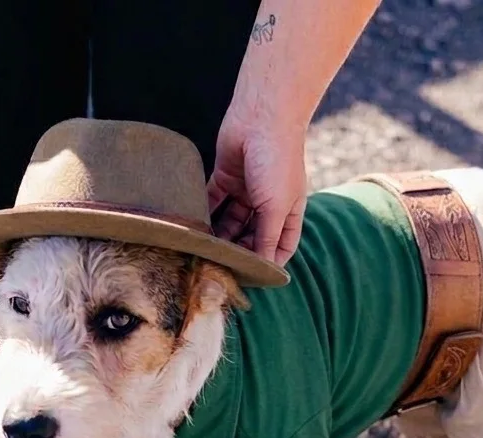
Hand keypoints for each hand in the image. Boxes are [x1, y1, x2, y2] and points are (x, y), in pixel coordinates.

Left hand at [206, 113, 307, 267]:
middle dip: (240, 250)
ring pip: (231, 221)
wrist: (262, 116)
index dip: (270, 261)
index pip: (281, 245)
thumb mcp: (276, 207)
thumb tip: (264, 268)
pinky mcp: (226, 176)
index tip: (253, 277)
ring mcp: (247, 189)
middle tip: (221, 266)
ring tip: (205, 250)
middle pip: (253, 235)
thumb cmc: (277, 160)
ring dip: (220, 235)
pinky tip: (194, 228)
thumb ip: (268, 238)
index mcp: (288, 210)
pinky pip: (214, 201)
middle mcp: (268, 202)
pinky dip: (205, 213)